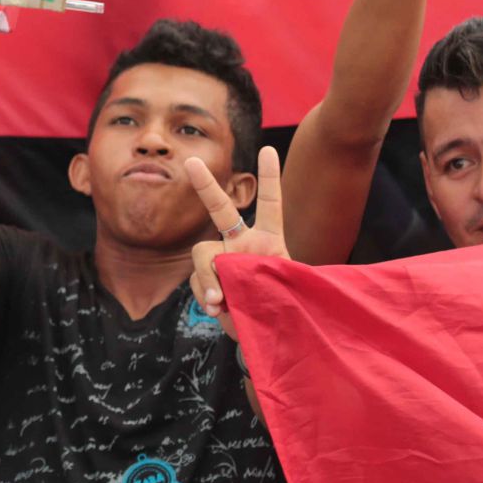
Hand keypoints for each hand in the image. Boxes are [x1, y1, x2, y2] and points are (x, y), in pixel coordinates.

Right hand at [184, 146, 284, 338]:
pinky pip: (198, 282)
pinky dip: (205, 295)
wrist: (266, 333)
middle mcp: (241, 245)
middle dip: (206, 186)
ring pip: (202, 256)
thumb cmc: (285, 307)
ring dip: (208, 277)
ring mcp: (222, 263)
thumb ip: (264, 278)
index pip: (270, 204)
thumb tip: (228, 279)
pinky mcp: (208, 283)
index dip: (269, 177)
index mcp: (269, 240)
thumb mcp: (289, 289)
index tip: (268, 149)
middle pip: (220, 211)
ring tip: (219, 301)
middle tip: (193, 163)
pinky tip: (218, 308)